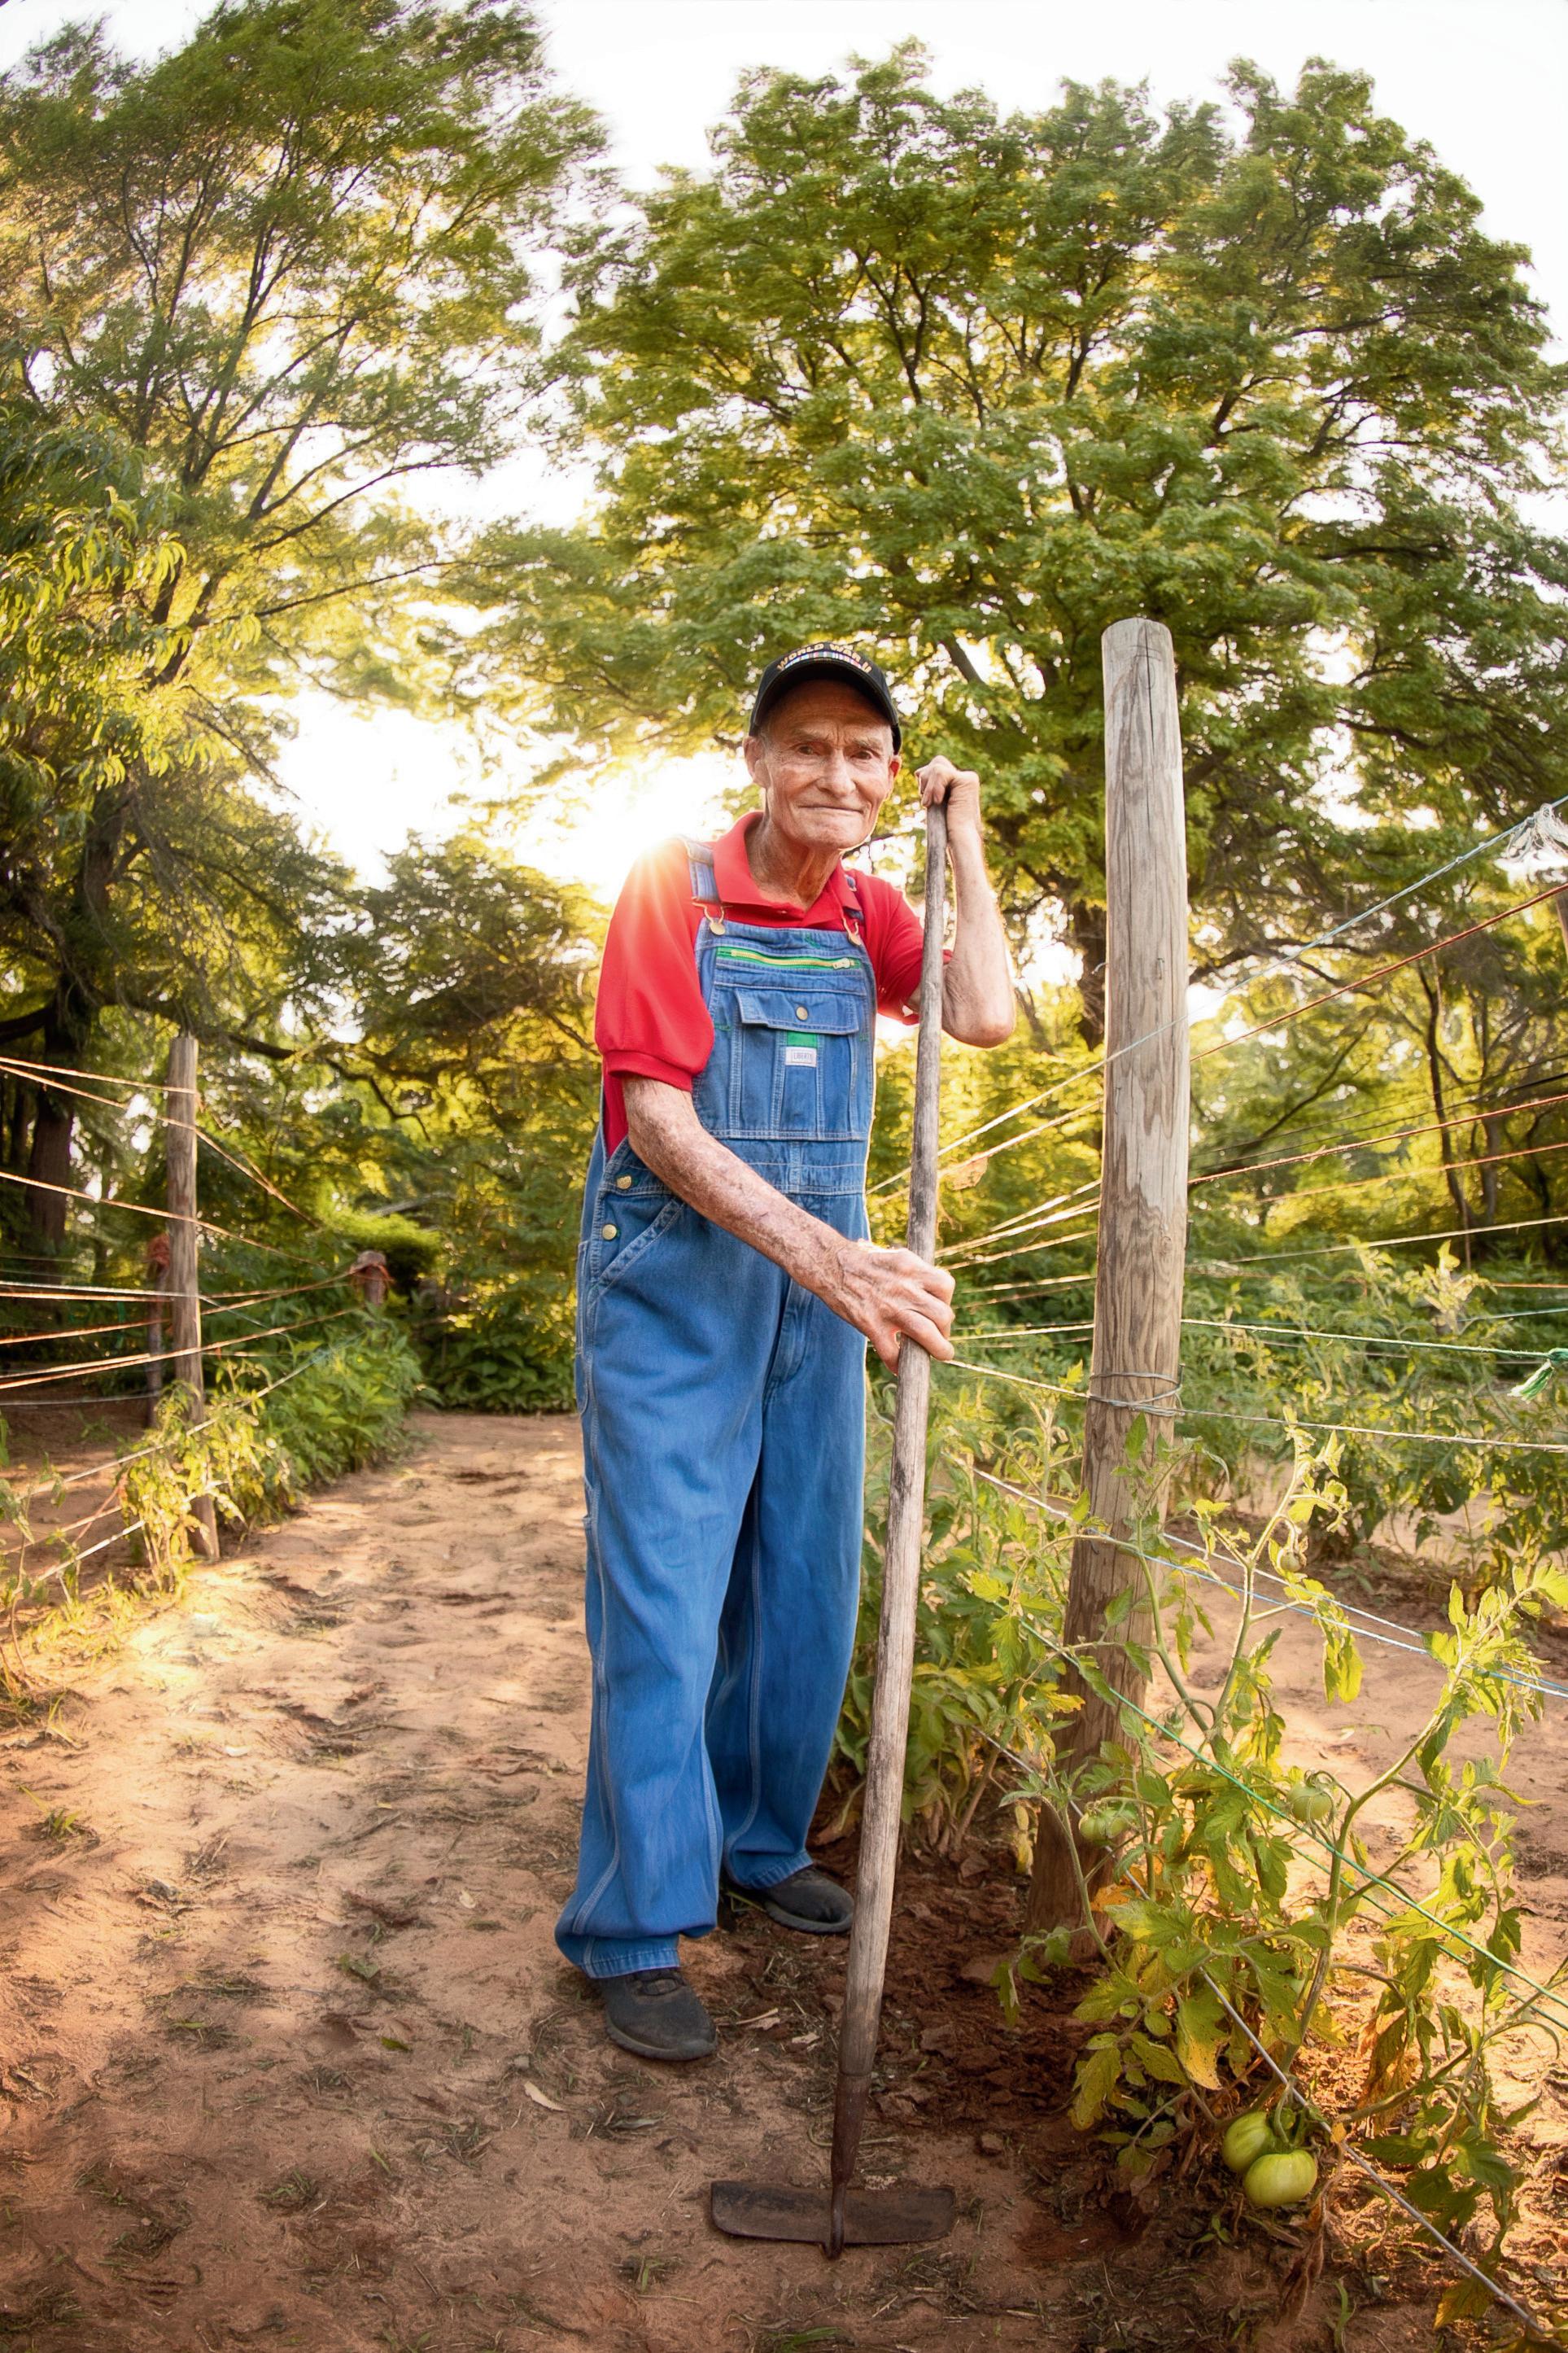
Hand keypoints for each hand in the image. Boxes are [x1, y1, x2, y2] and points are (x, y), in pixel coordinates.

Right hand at [822, 1239, 955, 1370]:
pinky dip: (898, 1364)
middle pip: (943, 1314)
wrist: (830, 1265)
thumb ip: (916, 1273)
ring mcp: (889, 1308)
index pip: (946, 1286)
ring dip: (939, 1349)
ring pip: (926, 1334)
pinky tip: (898, 1367)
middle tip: (938, 1334)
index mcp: (912, 1267)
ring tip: (941, 1354)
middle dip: (945, 1328)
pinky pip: (892, 1353)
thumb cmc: (863, 1260)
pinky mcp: (871, 1325)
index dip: (946, 1300)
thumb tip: (933, 1291)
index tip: (938, 1308)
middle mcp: (905, 1287)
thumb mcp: (896, 1256)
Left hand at [917, 755, 981, 838]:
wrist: (959, 842)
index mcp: (959, 783)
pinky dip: (934, 787)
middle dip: (925, 780)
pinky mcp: (967, 781)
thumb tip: (918, 772)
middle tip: (928, 802)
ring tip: (931, 804)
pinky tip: (937, 802)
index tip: (927, 802)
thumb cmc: (947, 830)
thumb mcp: (934, 803)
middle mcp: (966, 778)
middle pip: (937, 762)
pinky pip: (941, 772)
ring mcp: (968, 778)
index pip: (937, 767)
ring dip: (928, 786)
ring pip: (937, 765)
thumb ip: (931, 786)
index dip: (926, 781)